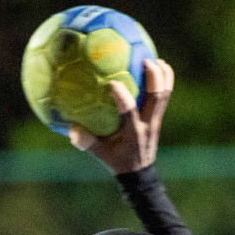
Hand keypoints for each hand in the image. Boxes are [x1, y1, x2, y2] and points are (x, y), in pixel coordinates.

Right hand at [69, 58, 173, 174]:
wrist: (139, 174)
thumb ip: (86, 142)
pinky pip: (165, 97)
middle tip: (145, 60)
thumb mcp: (100, 154)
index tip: (113, 82)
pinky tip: (159, 68)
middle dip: (153, 78)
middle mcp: (148, 124)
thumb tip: (70, 128)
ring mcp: (156, 121)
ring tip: (157, 59)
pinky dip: (165, 81)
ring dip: (163, 76)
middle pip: (157, 98)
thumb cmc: (116, 161)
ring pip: (164, 95)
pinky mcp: (158, 118)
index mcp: (133, 132)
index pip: (130, 111)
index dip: (123, 96)